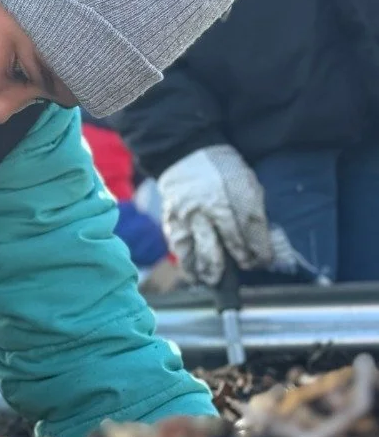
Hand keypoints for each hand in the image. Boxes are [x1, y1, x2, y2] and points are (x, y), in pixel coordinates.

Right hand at [157, 145, 274, 285]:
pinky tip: (194, 275)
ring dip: (209, 270)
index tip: (265, 260)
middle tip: (245, 268)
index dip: (261, 250)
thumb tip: (263, 241)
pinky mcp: (172, 221)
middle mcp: (209, 209)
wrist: (185, 155)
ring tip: (214, 281)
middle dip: (239, 262)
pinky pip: (180, 248)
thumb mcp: (246, 182)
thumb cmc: (220, 170)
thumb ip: (253, 212)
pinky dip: (187, 264)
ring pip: (199, 251)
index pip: (251, 230)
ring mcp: (188, 217)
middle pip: (228, 244)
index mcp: (232, 195)